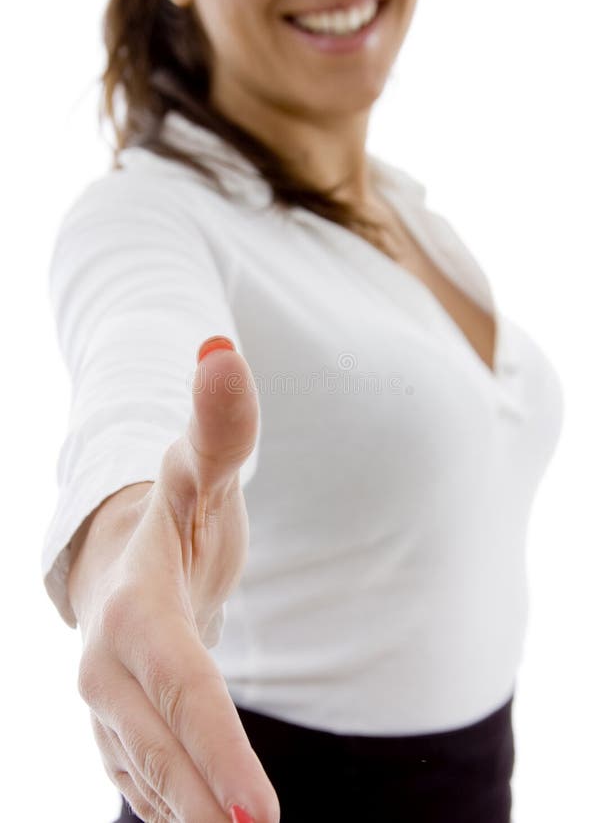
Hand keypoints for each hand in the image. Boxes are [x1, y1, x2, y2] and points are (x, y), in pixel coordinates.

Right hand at [71, 338, 277, 822]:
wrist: (123, 554)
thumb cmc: (176, 511)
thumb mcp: (202, 470)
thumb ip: (220, 425)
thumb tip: (222, 350)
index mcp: (135, 610)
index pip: (183, 688)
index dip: (217, 747)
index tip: (262, 815)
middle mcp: (109, 669)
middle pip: (166, 751)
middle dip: (210, 807)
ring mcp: (109, 708)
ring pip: (153, 781)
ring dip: (194, 820)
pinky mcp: (119, 733)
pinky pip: (150, 785)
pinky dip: (183, 813)